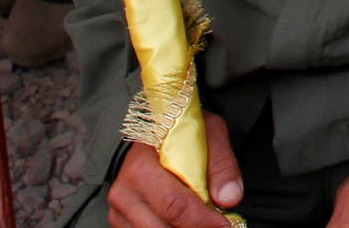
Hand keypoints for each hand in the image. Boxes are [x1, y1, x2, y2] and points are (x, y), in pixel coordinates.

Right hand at [107, 111, 241, 227]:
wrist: (152, 130)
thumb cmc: (179, 132)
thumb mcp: (209, 133)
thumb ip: (221, 164)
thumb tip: (229, 197)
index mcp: (142, 167)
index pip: (175, 205)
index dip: (203, 220)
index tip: (225, 224)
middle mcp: (124, 192)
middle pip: (163, 227)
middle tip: (218, 224)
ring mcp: (119, 209)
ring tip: (202, 219)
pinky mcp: (120, 221)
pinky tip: (184, 222)